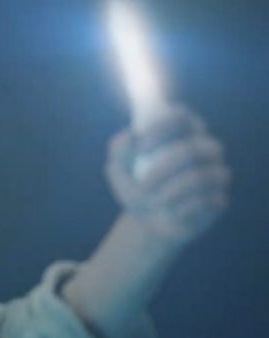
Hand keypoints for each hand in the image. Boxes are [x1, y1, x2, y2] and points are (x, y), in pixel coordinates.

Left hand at [105, 104, 230, 249]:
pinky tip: (170, 212)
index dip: (162, 127)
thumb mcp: (118, 169)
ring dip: (172, 191)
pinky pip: (207, 201)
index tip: (141, 144)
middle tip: (142, 184)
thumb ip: (119, 149)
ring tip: (154, 201)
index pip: (181, 117)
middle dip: (164, 168)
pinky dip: (183, 209)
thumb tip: (131, 136)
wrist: (145, 220)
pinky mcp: (218, 200)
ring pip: (202, 177)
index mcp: (182, 133)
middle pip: (194, 148)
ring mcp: (215, 174)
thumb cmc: (134, 186)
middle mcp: (205, 149)